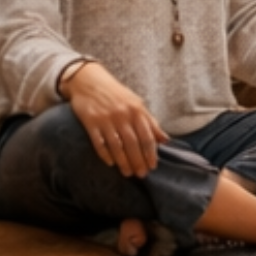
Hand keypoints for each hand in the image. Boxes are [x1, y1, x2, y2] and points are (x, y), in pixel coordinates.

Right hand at [65, 63, 168, 177]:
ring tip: (127, 173)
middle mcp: (122, 115)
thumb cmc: (117, 95)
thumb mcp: (137, 104)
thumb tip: (165, 140)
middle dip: (138, 161)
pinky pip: (99, 142)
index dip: (151, 153)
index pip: (147, 136)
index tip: (153, 166)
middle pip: (133, 143)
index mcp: (137, 111)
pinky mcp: (90, 122)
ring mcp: (106, 119)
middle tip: (141, 174)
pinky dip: (105, 154)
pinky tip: (110, 163)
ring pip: (117, 145)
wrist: (89, 81)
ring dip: (123, 161)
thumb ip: (151, 123)